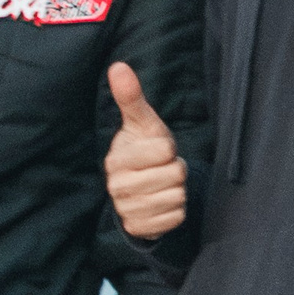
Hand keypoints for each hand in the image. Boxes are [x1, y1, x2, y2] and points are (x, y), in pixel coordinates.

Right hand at [105, 62, 185, 239]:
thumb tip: (118, 66)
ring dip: (177, 191)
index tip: (159, 150)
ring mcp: (127, 209)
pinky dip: (176, 211)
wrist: (139, 191)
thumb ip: (131, 98)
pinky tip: (163, 203)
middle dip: (175, 171)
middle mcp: (117, 186)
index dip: (168, 148)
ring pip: (176, 197)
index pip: (163, 150)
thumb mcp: (142, 124)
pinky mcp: (140, 228)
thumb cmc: (144, 151)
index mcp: (116, 159)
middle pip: (172, 175)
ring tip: (163, 185)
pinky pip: (175, 218)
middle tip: (163, 169)